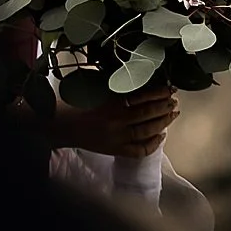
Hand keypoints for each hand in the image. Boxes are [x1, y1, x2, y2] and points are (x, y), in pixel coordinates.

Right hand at [52, 85, 179, 158]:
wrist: (57, 124)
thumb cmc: (74, 102)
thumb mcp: (95, 87)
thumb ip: (117, 86)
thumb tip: (141, 79)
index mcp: (111, 101)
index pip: (143, 95)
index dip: (159, 92)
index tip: (170, 88)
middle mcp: (116, 120)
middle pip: (148, 113)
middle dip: (165, 106)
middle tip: (174, 101)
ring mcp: (116, 137)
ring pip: (147, 131)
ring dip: (163, 122)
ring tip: (172, 114)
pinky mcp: (114, 150)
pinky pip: (139, 150)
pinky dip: (153, 144)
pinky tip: (161, 136)